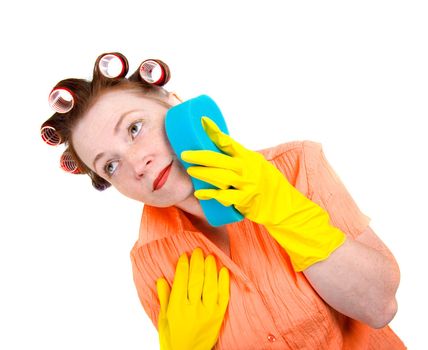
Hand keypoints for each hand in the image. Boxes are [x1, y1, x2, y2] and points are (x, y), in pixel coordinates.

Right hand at [156, 248, 229, 349]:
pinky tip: (223, 271)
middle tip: (197, 251)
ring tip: (209, 257)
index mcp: (177, 308)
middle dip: (197, 263)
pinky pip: (223, 296)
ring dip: (210, 269)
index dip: (183, 266)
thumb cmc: (173, 336)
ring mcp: (207, 312)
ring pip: (210, 285)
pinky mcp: (218, 316)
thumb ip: (164, 298)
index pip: (181, 281)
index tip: (184, 255)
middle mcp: (193, 309)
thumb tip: (161, 279)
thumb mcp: (164, 318)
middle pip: (196, 280)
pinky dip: (223, 282)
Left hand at [181, 117, 345, 270]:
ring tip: (190, 170)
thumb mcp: (256, 164)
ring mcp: (246, 184)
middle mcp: (247, 168)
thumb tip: (219, 150)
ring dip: (203, 173)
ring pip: (220, 177)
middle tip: (186, 154)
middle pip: (219, 159)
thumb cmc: (267, 183)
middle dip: (200, 156)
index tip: (203, 121)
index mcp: (248, 157)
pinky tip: (200, 193)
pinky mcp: (244, 200)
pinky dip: (211, 194)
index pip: (229, 142)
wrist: (283, 204)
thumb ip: (239, 158)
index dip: (215, 131)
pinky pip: (224, 196)